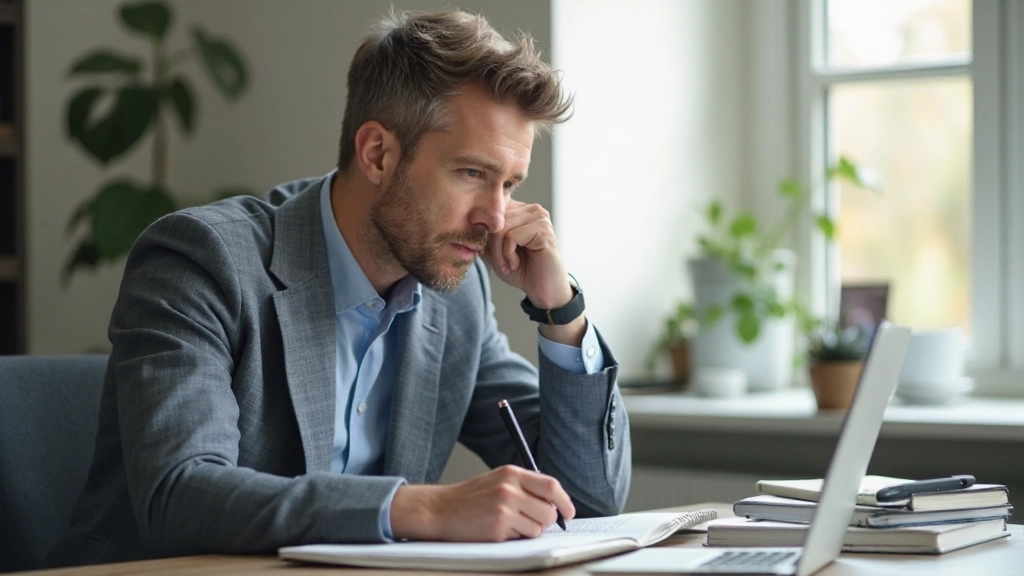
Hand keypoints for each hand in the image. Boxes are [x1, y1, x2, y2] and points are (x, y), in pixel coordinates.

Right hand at [389, 465, 575, 540]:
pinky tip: (498, 530)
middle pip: (548, 510)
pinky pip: (521, 538)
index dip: (564, 501)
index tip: (568, 512)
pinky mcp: (498, 527)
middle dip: (547, 521)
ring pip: (538, 527)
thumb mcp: (498, 480)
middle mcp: (509, 488)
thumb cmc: (469, 497)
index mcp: (511, 473)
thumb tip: (554, 502)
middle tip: (535, 522)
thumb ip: (524, 486)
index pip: (551, 485)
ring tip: (509, 524)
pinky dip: (515, 538)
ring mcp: (504, 508)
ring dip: (529, 531)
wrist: (440, 509)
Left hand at [483, 200, 571, 309]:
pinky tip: (517, 263)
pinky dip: (508, 255)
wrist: (543, 290)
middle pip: (495, 218)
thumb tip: (466, 225)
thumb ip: (482, 237)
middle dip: (492, 245)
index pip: (492, 209)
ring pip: (501, 228)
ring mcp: (540, 218)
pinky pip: (511, 236)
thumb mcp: (495, 252)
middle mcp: (532, 209)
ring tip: (509, 264)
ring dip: (499, 252)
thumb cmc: (521, 270)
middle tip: (501, 263)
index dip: (485, 231)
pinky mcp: (543, 230)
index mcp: (521, 210)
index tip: (488, 251)